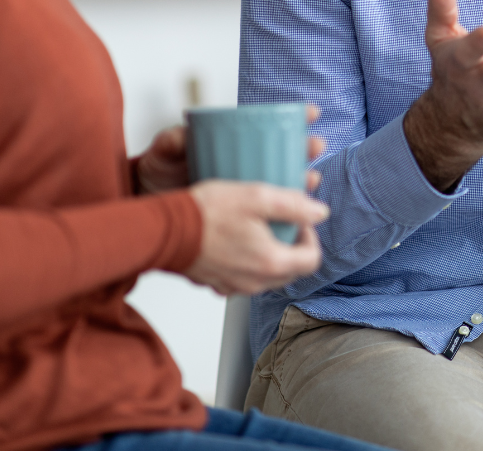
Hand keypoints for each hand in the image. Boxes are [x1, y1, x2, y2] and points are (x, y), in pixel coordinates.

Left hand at [135, 106, 326, 194]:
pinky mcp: (245, 212)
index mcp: (236, 142)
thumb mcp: (165, 152)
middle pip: (286, 154)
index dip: (296, 118)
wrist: (153, 207)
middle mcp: (247, 163)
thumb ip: (172, 141)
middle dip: (306, 149)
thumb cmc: (161, 171)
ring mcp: (247, 189)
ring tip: (310, 180)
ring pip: (284, 182)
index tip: (312, 113)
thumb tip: (183, 135)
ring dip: (302, 180)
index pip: (272, 127)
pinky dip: (287, 211)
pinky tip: (298, 214)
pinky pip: (271, 211)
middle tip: (315, 146)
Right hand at [184, 180, 328, 294]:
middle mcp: (255, 282)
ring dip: (271, 254)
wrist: (163, 230)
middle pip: (292, 270)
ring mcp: (234, 286)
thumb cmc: (206, 213)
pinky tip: (237, 240)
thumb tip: (319, 212)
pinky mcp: (217, 284)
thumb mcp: (257, 197)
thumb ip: (294, 205)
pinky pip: (244, 278)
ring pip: (268, 276)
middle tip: (281, 223)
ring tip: (258, 229)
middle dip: (293, 246)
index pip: (312, 260)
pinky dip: (248, 263)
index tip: (299, 220)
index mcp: (271, 262)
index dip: (312, 237)